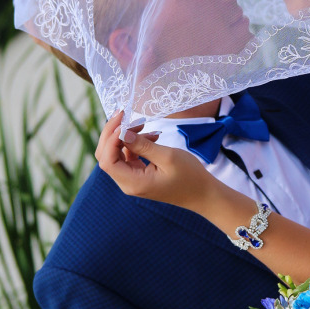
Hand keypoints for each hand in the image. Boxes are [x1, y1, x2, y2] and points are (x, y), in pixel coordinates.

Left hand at [95, 110, 211, 207]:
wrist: (203, 193)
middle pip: (106, 156)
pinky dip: (135, 143)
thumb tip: (122, 132)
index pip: (107, 160)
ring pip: (116, 154)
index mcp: (133, 183)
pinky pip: (128, 156)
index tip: (124, 122)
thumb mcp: (168, 157)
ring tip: (144, 125)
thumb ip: (143, 145)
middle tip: (124, 115)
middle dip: (112, 134)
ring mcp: (132, 180)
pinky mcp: (138, 175)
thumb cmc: (190, 177)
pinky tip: (151, 137)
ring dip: (125, 137)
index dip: (110, 138)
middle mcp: (128, 183)